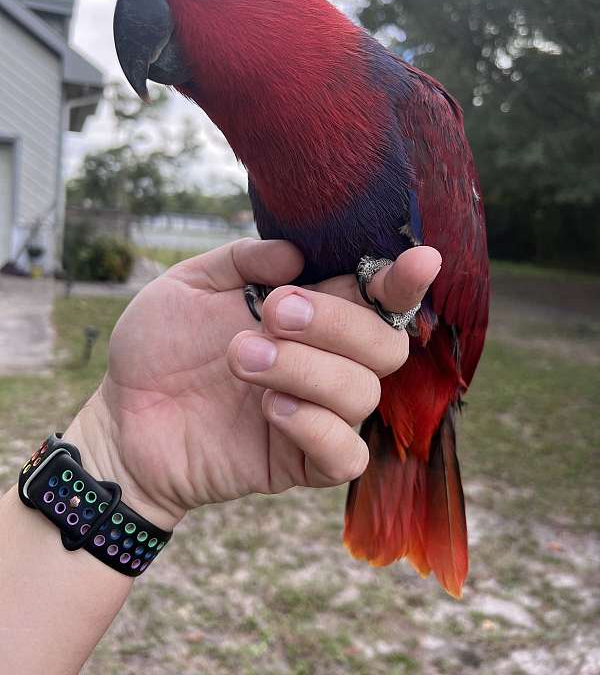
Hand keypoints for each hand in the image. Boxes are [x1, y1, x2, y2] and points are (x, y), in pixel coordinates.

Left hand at [66, 240, 440, 529]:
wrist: (122, 416)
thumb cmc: (158, 347)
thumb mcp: (188, 284)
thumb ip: (242, 260)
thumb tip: (295, 255)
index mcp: (310, 314)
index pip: (376, 299)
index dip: (403, 282)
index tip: (419, 260)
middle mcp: (323, 362)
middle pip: (386, 346)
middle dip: (337, 323)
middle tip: (275, 311)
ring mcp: (315, 414)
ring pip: (363, 395)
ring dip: (308, 369)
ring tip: (241, 356)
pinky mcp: (299, 463)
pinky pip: (345, 456)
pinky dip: (316, 427)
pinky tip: (268, 409)